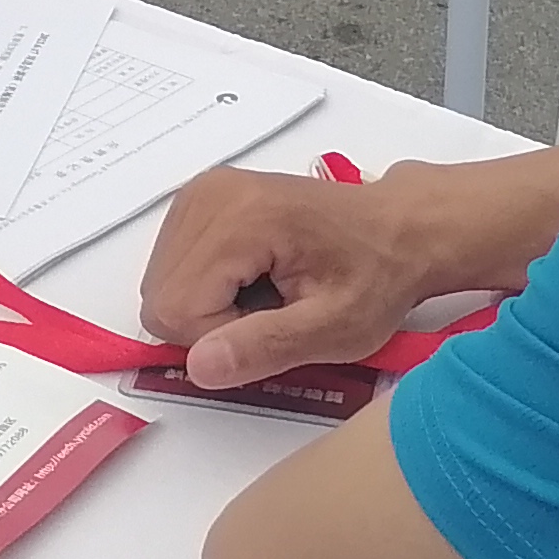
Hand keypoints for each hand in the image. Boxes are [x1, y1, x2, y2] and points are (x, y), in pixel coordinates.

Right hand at [142, 161, 539, 391]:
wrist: (398, 228)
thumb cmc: (376, 275)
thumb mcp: (336, 327)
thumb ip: (266, 347)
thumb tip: (199, 365)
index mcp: (241, 218)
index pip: (176, 310)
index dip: (222, 339)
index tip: (276, 326)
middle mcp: (209, 196)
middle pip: (161, 297)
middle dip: (211, 325)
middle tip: (273, 314)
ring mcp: (200, 194)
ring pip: (162, 286)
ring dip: (207, 308)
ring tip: (267, 296)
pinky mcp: (199, 201)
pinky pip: (172, 268)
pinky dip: (206, 288)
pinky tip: (253, 279)